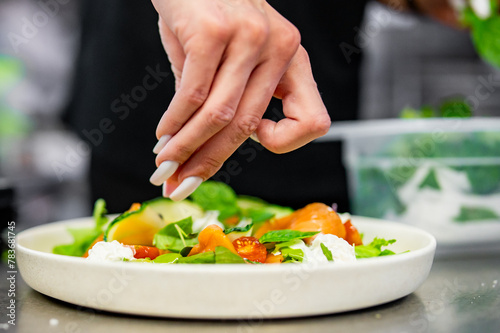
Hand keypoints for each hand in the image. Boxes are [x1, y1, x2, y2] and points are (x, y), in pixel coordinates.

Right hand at [149, 0, 330, 199]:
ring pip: (220, 116)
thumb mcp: (233, 56)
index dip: (282, 142)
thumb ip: (228, 98)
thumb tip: (202, 149)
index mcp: (293, 58)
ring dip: (187, 149)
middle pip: (247, 125)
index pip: (313, 122)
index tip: (251, 139)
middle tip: (182, 185)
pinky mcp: (214, 32)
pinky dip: (175, 124)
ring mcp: (250, 38)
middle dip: (210, 163)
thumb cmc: (209, 14)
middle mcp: (280, 48)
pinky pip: (193, 96)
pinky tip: (162, 135)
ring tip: (164, 168)